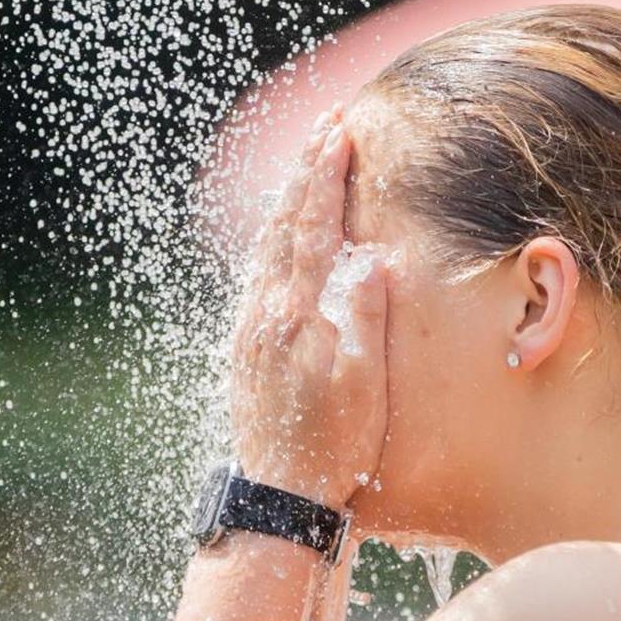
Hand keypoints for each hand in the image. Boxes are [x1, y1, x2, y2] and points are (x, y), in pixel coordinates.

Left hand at [230, 107, 388, 510]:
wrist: (279, 492)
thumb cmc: (333, 443)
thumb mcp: (364, 383)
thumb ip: (366, 316)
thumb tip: (372, 257)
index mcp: (297, 315)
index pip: (314, 229)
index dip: (327, 179)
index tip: (340, 136)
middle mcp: (266, 313)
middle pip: (283, 225)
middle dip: (306, 172)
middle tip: (325, 128)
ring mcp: (252, 328)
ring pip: (266, 246)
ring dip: (288, 200)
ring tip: (306, 165)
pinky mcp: (248, 345)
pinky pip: (259, 273)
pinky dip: (274, 237)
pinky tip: (280, 232)